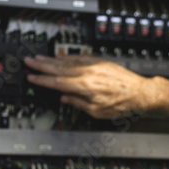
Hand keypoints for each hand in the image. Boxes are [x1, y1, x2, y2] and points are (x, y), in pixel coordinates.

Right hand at [24, 54, 168, 118]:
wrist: (140, 92)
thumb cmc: (122, 104)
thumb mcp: (97, 111)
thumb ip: (78, 103)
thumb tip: (65, 99)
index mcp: (85, 87)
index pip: (57, 82)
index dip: (42, 80)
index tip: (32, 77)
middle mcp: (88, 73)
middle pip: (59, 68)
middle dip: (42, 65)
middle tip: (29, 61)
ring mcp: (94, 65)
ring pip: (68, 61)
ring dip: (52, 59)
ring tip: (39, 57)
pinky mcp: (100, 62)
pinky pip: (80, 57)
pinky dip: (68, 56)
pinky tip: (60, 56)